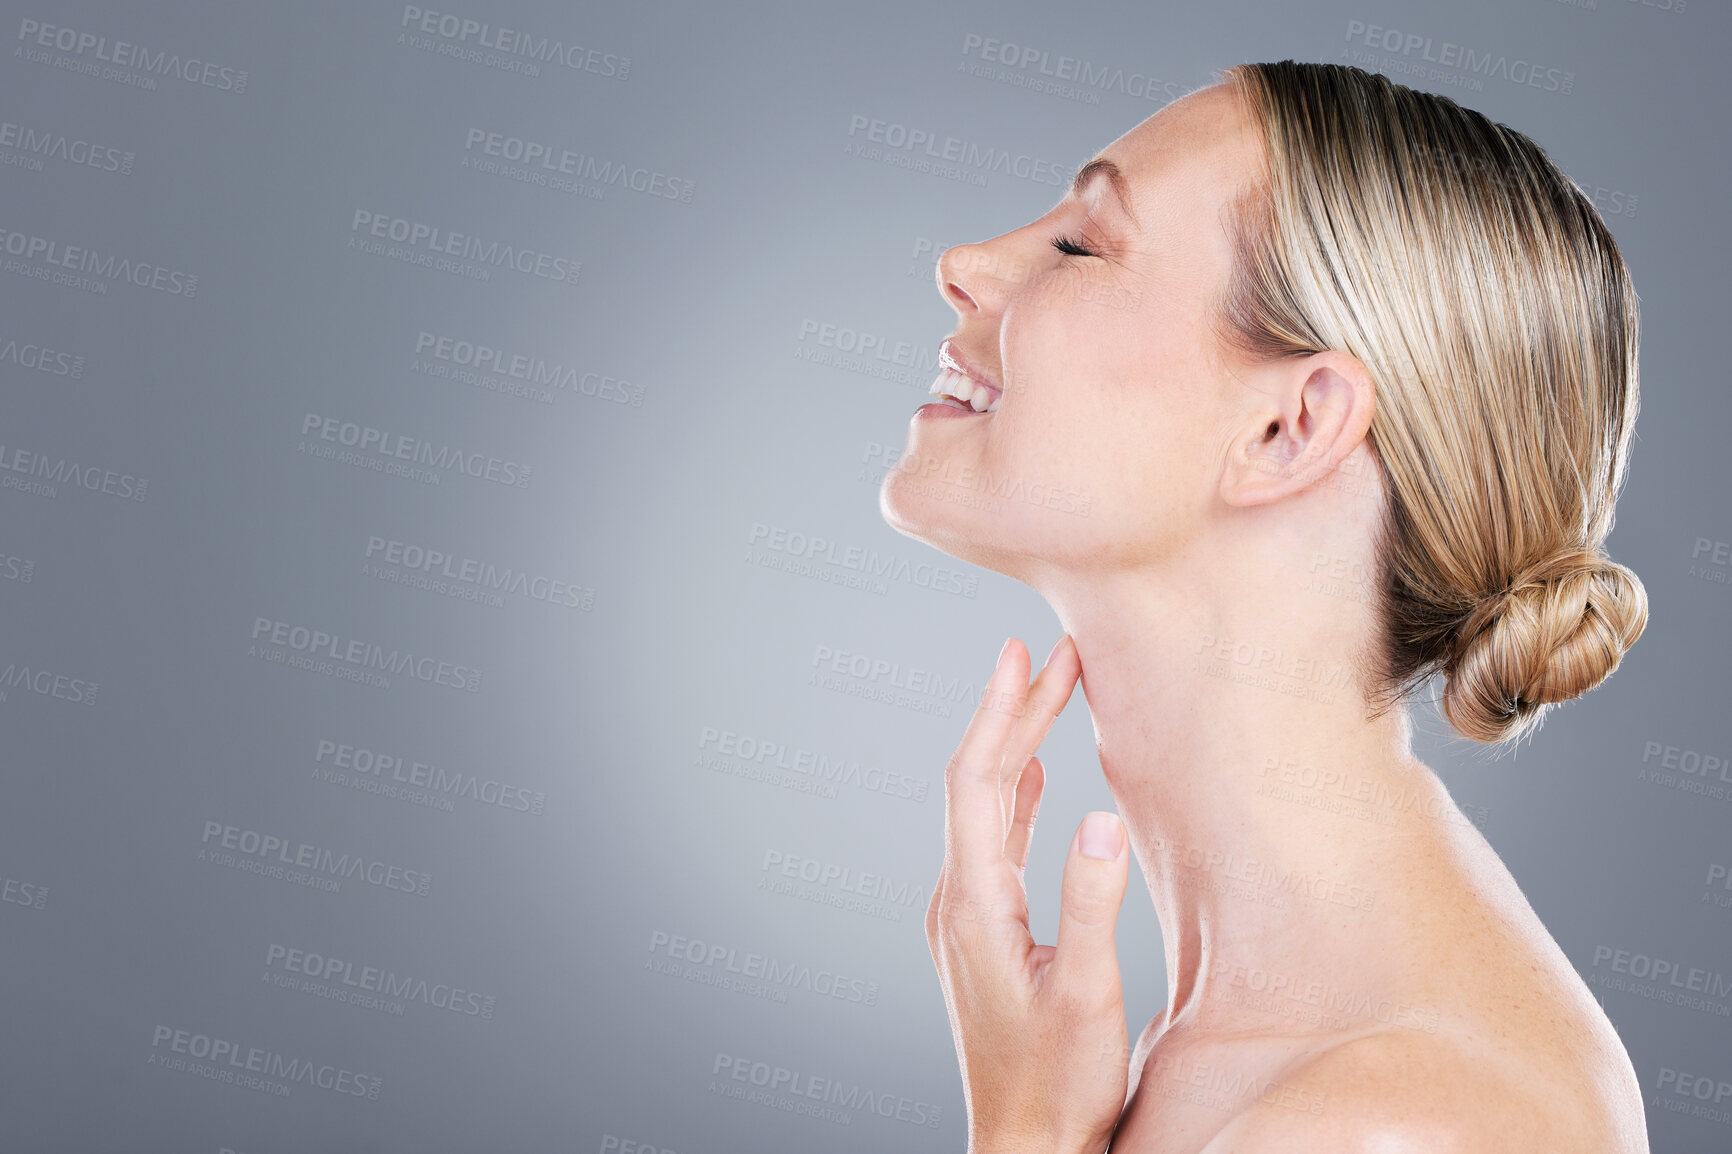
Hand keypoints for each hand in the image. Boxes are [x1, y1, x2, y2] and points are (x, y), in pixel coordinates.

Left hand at [925, 635, 1131, 1153]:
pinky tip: (1037, 777)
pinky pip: (995, 841)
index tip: (1022, 656)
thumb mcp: (1087, 996)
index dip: (999, 714)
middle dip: (1014, 714)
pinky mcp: (984, 931)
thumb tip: (1099, 815)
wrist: (1025, 1146)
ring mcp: (966, 916)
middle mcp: (957, 902)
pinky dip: (1018, 797)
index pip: (977, 784)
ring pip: (988, 809)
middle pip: (980, 784)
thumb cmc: (1059, 1086)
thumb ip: (1092, 905)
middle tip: (1052, 654)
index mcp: (974, 906)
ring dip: (1018, 749)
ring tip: (1050, 693)